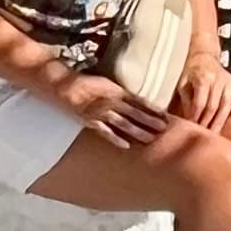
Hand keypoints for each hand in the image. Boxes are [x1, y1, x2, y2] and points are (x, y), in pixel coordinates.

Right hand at [55, 71, 170, 148]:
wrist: (65, 87)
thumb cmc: (87, 84)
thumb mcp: (107, 84)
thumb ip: (120, 94)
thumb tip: (137, 102)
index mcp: (116, 91)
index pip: (138, 100)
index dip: (152, 108)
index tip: (165, 115)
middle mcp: (111, 101)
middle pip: (134, 113)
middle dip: (149, 121)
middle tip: (163, 128)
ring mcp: (101, 112)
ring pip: (123, 123)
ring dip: (137, 131)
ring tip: (150, 139)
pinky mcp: (91, 121)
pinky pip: (105, 132)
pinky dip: (116, 139)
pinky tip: (126, 146)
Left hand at [177, 51, 230, 131]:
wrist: (203, 55)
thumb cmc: (192, 69)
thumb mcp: (183, 82)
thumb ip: (186, 99)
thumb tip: (189, 116)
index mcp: (202, 78)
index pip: (199, 103)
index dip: (195, 117)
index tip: (192, 127)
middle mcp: (217, 79)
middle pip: (213, 106)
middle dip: (208, 122)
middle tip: (204, 135)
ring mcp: (227, 81)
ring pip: (227, 104)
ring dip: (221, 120)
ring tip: (216, 133)